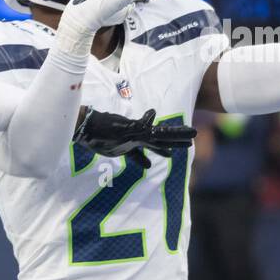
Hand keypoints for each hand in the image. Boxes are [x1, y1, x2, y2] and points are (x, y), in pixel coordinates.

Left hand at [74, 108, 195, 168]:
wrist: (86, 129)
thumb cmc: (103, 127)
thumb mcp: (122, 127)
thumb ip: (138, 125)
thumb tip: (153, 113)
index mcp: (142, 132)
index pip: (164, 133)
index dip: (179, 134)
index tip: (194, 133)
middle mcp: (139, 135)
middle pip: (161, 139)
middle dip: (175, 141)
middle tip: (190, 142)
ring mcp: (131, 141)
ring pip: (150, 146)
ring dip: (161, 150)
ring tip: (172, 155)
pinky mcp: (121, 147)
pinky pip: (134, 155)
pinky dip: (141, 160)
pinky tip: (148, 166)